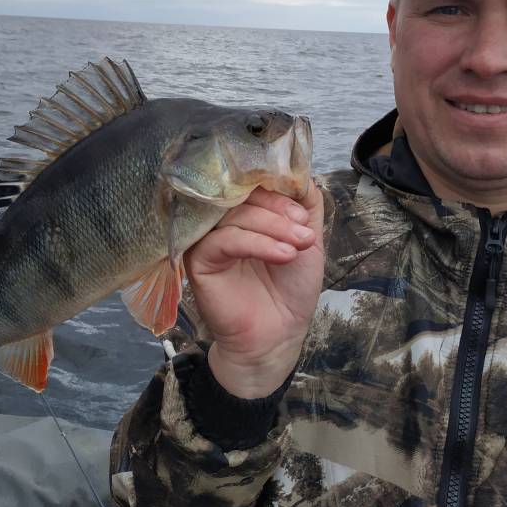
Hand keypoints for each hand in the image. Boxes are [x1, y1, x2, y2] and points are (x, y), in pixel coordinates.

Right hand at [184, 180, 323, 397]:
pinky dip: (257, 243)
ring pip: (236, 215)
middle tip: (304, 228)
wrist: (279, 334)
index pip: (254, 183)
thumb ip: (306, 204)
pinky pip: (224, 239)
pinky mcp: (198, 259)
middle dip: (279, 208)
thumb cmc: (290, 288)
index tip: (305, 212)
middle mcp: (222, 219)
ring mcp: (207, 237)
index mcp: (246, 211)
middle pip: (244, 194)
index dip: (280, 189)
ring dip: (274, 226)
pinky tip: (282, 255)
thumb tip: (301, 172)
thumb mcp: (308, 239)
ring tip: (299, 245)